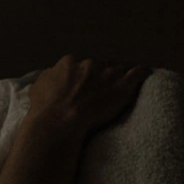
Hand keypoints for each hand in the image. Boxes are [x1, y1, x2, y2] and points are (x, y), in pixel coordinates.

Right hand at [26, 54, 150, 135]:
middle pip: (99, 65)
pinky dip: (142, 72)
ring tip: (122, 82)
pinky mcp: (123, 86)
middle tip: (100, 88)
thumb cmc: (46, 107)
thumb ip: (48, 77)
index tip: (82, 84)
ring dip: (119, 75)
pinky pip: (138, 73)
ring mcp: (108, 74)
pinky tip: (146, 73)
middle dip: (100, 74)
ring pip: (119, 68)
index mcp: (69, 63)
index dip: (82, 74)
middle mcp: (89, 64)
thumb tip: (53, 75)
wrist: (60, 120)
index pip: (79, 63)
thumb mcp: (37, 87)